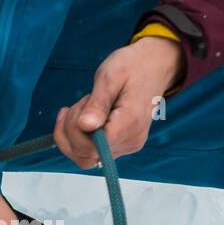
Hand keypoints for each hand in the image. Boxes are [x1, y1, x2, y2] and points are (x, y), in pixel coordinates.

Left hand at [54, 36, 184, 169]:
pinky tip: (81, 117)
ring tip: (82, 107)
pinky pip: (92, 152)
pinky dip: (79, 138)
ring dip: (72, 135)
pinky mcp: (122, 145)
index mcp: (130, 123)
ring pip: (86, 158)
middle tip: (81, 102)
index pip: (92, 147)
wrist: (153, 66)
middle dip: (70, 130)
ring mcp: (128, 145)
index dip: (74, 131)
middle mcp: (131, 140)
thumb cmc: (131, 66)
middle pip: (86, 155)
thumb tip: (85, 126)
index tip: (74, 106)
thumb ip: (98, 103)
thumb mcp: (110, 77)